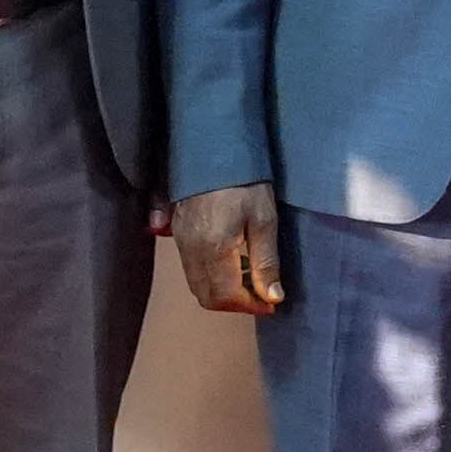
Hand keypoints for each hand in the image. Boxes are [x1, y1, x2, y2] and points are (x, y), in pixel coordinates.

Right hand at [171, 181, 289, 317]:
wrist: (214, 145)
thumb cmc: (244, 180)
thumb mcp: (264, 219)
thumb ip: (267, 262)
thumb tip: (273, 297)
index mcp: (213, 249)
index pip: (225, 297)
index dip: (249, 306)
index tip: (271, 304)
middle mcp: (191, 250)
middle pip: (207, 296)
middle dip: (235, 302)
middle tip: (261, 293)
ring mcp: (180, 240)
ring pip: (197, 283)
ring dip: (222, 290)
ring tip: (250, 275)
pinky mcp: (176, 230)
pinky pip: (190, 267)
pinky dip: (211, 275)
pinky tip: (232, 260)